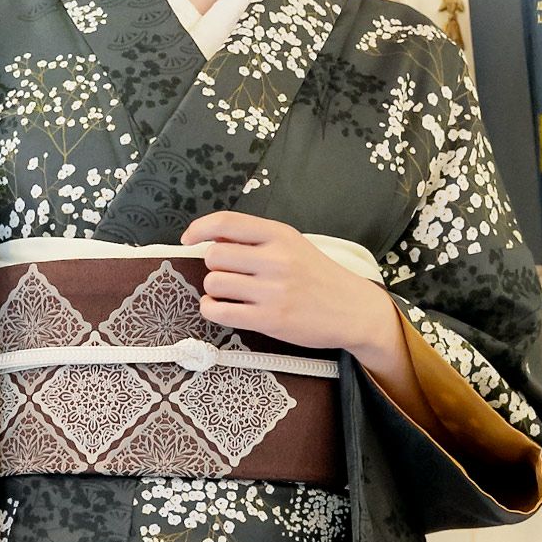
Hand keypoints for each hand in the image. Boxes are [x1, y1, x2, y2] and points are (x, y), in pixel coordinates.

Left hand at [179, 210, 396, 353]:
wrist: (353, 310)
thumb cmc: (319, 277)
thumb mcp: (293, 245)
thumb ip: (256, 240)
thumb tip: (212, 239)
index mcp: (280, 235)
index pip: (226, 222)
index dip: (199, 229)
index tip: (188, 239)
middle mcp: (276, 259)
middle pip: (214, 255)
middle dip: (214, 266)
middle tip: (229, 274)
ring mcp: (272, 291)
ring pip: (213, 283)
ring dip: (214, 289)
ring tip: (230, 293)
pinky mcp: (269, 319)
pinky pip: (219, 311)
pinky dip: (212, 309)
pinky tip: (222, 308)